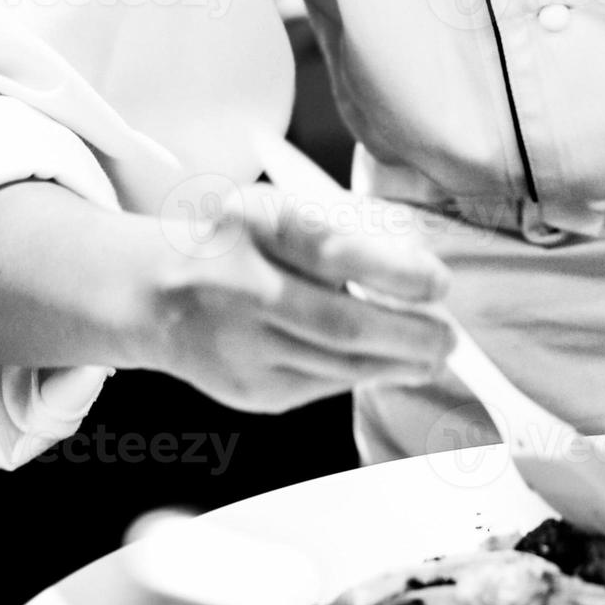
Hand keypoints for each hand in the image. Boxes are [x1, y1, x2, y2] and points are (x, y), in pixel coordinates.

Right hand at [142, 183, 454, 412]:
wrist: (153, 292)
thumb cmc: (245, 245)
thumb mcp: (285, 215)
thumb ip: (349, 238)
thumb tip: (425, 284)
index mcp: (253, 224)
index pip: (333, 250)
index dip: (395, 272)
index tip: (440, 284)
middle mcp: (239, 286)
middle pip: (342, 323)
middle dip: (411, 336)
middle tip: (451, 339)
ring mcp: (239, 345)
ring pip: (340, 365)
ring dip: (399, 364)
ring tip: (432, 356)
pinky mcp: (246, 390)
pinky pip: (324, 386)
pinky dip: (365, 376)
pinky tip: (388, 365)